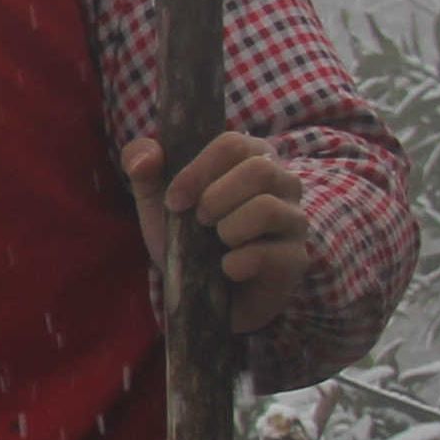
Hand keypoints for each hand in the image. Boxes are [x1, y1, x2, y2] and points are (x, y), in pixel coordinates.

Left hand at [125, 128, 313, 334]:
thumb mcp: (157, 203)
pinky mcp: (296, 259)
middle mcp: (283, 184)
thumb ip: (144, 169)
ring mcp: (294, 221)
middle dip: (215, 197)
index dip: (198, 170)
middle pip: (259, 170)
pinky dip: (236, 263)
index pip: (234, 143)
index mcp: (251, 158)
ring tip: (218, 242)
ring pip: (267, 208)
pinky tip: (226, 268)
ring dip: (228, 228)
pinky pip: (268, 253)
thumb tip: (145, 157)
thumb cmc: (188, 239)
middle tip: (199, 220)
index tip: (174, 200)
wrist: (203, 296)